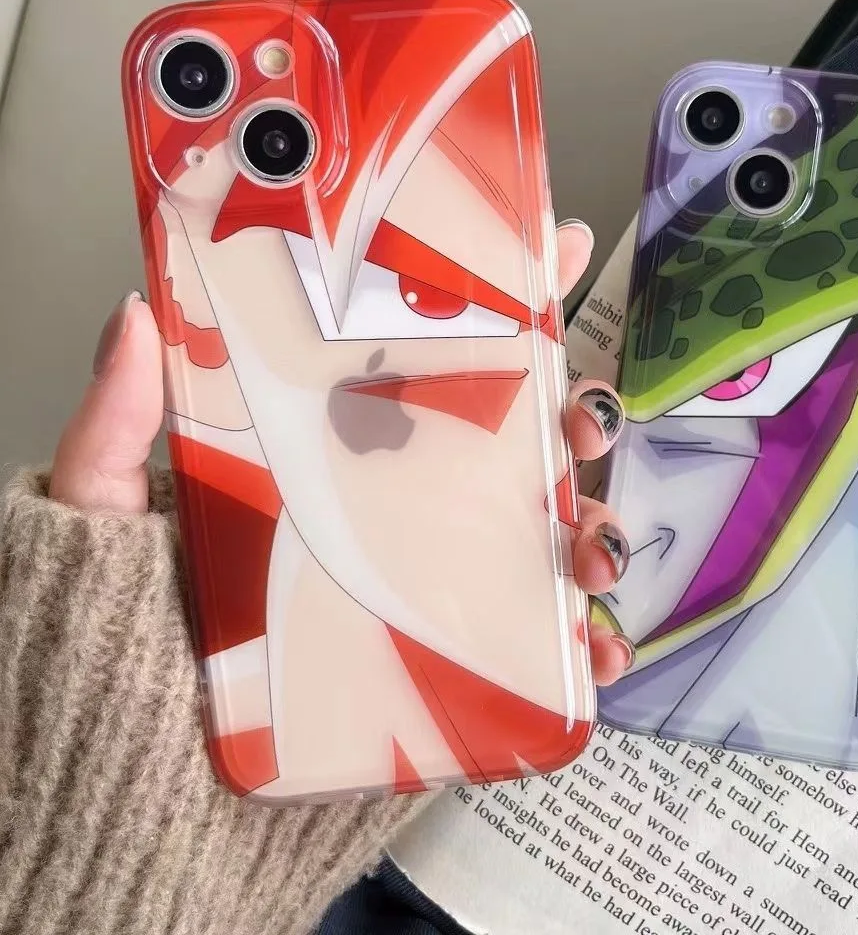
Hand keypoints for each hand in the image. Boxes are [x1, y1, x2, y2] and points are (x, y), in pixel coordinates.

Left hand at [48, 218, 633, 683]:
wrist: (149, 759)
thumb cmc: (129, 621)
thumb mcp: (114, 511)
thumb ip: (118, 428)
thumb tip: (134, 316)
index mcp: (346, 442)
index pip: (433, 352)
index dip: (507, 295)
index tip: (561, 246)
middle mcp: (404, 498)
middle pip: (518, 437)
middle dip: (575, 416)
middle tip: (582, 423)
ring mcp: (434, 576)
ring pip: (547, 531)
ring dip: (596, 529)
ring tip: (593, 554)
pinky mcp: (451, 654)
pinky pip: (538, 643)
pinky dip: (583, 643)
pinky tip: (594, 650)